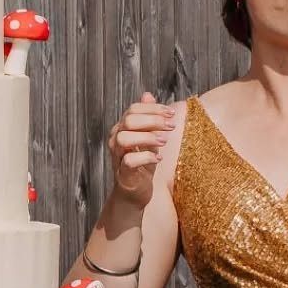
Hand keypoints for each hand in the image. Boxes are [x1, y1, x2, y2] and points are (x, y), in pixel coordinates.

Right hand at [106, 92, 174, 209]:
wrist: (135, 193)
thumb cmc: (142, 164)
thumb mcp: (148, 137)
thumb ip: (147, 117)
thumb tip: (147, 94)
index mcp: (121, 128)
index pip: (133, 109)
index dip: (153, 109)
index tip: (171, 114)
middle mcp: (115, 140)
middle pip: (129, 120)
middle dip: (153, 120)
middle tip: (171, 126)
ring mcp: (117, 156)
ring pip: (125, 138)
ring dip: (148, 137)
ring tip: (164, 141)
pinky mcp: (123, 173)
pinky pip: (130, 160)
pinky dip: (146, 157)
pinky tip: (159, 158)